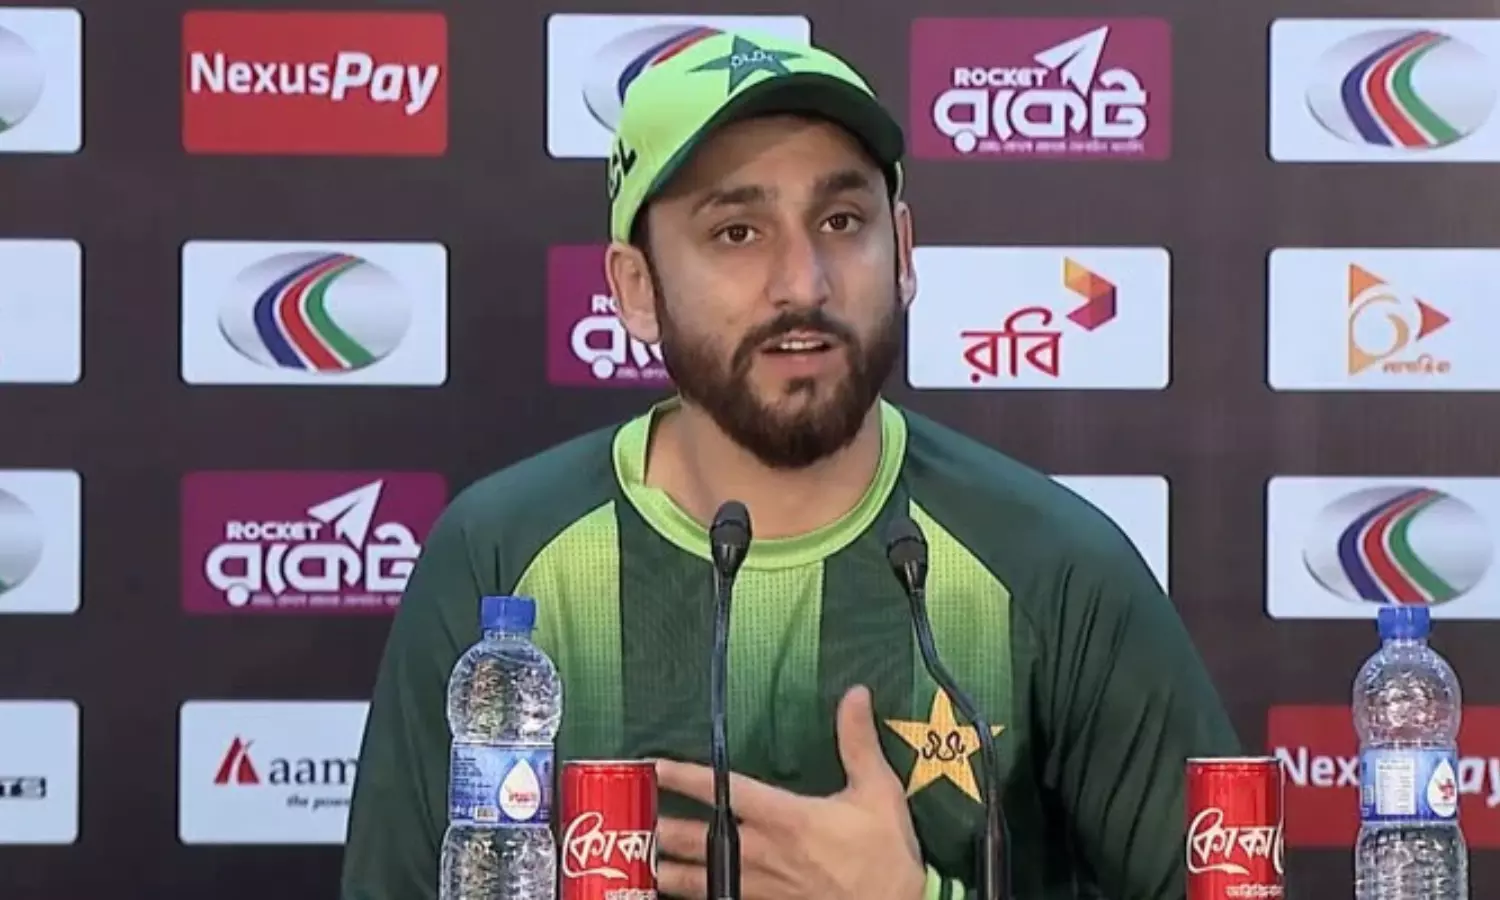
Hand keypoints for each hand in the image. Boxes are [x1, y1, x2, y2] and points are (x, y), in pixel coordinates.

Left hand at [654, 685, 925, 899]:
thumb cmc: (885, 856)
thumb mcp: (879, 791)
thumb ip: (858, 741)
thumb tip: (854, 694)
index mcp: (786, 817)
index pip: (725, 792)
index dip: (686, 778)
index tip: (654, 767)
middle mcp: (764, 852)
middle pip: (699, 840)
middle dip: (661, 830)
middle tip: (628, 819)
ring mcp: (762, 887)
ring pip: (701, 880)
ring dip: (666, 871)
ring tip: (635, 863)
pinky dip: (699, 898)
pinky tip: (680, 896)